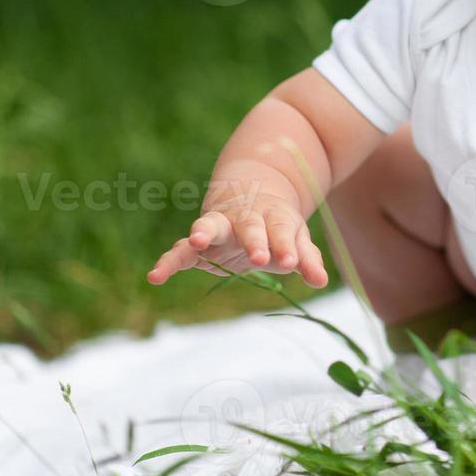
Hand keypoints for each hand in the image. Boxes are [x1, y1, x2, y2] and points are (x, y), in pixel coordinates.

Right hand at [146, 191, 327, 286]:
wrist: (250, 194)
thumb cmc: (275, 226)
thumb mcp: (294, 239)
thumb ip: (306, 259)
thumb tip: (321, 281)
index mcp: (271, 217)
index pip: (280, 230)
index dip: (285, 245)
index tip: (291, 262)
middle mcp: (243, 219)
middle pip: (249, 226)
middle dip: (254, 240)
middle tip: (260, 257)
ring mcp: (218, 227)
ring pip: (210, 225)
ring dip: (204, 233)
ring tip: (197, 241)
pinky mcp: (197, 243)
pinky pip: (180, 251)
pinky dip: (168, 261)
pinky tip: (155, 276)